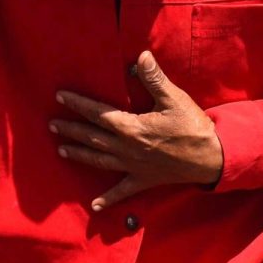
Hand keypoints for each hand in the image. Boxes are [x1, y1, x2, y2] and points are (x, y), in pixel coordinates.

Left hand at [51, 51, 223, 210]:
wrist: (210, 158)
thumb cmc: (193, 127)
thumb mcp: (174, 99)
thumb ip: (154, 79)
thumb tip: (141, 56)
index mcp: (131, 127)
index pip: (97, 113)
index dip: (78, 104)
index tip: (60, 97)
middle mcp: (127, 148)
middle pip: (92, 137)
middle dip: (71, 129)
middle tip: (52, 124)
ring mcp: (133, 166)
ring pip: (99, 160)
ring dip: (79, 154)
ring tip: (62, 150)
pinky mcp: (143, 180)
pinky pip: (122, 191)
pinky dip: (107, 199)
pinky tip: (94, 206)